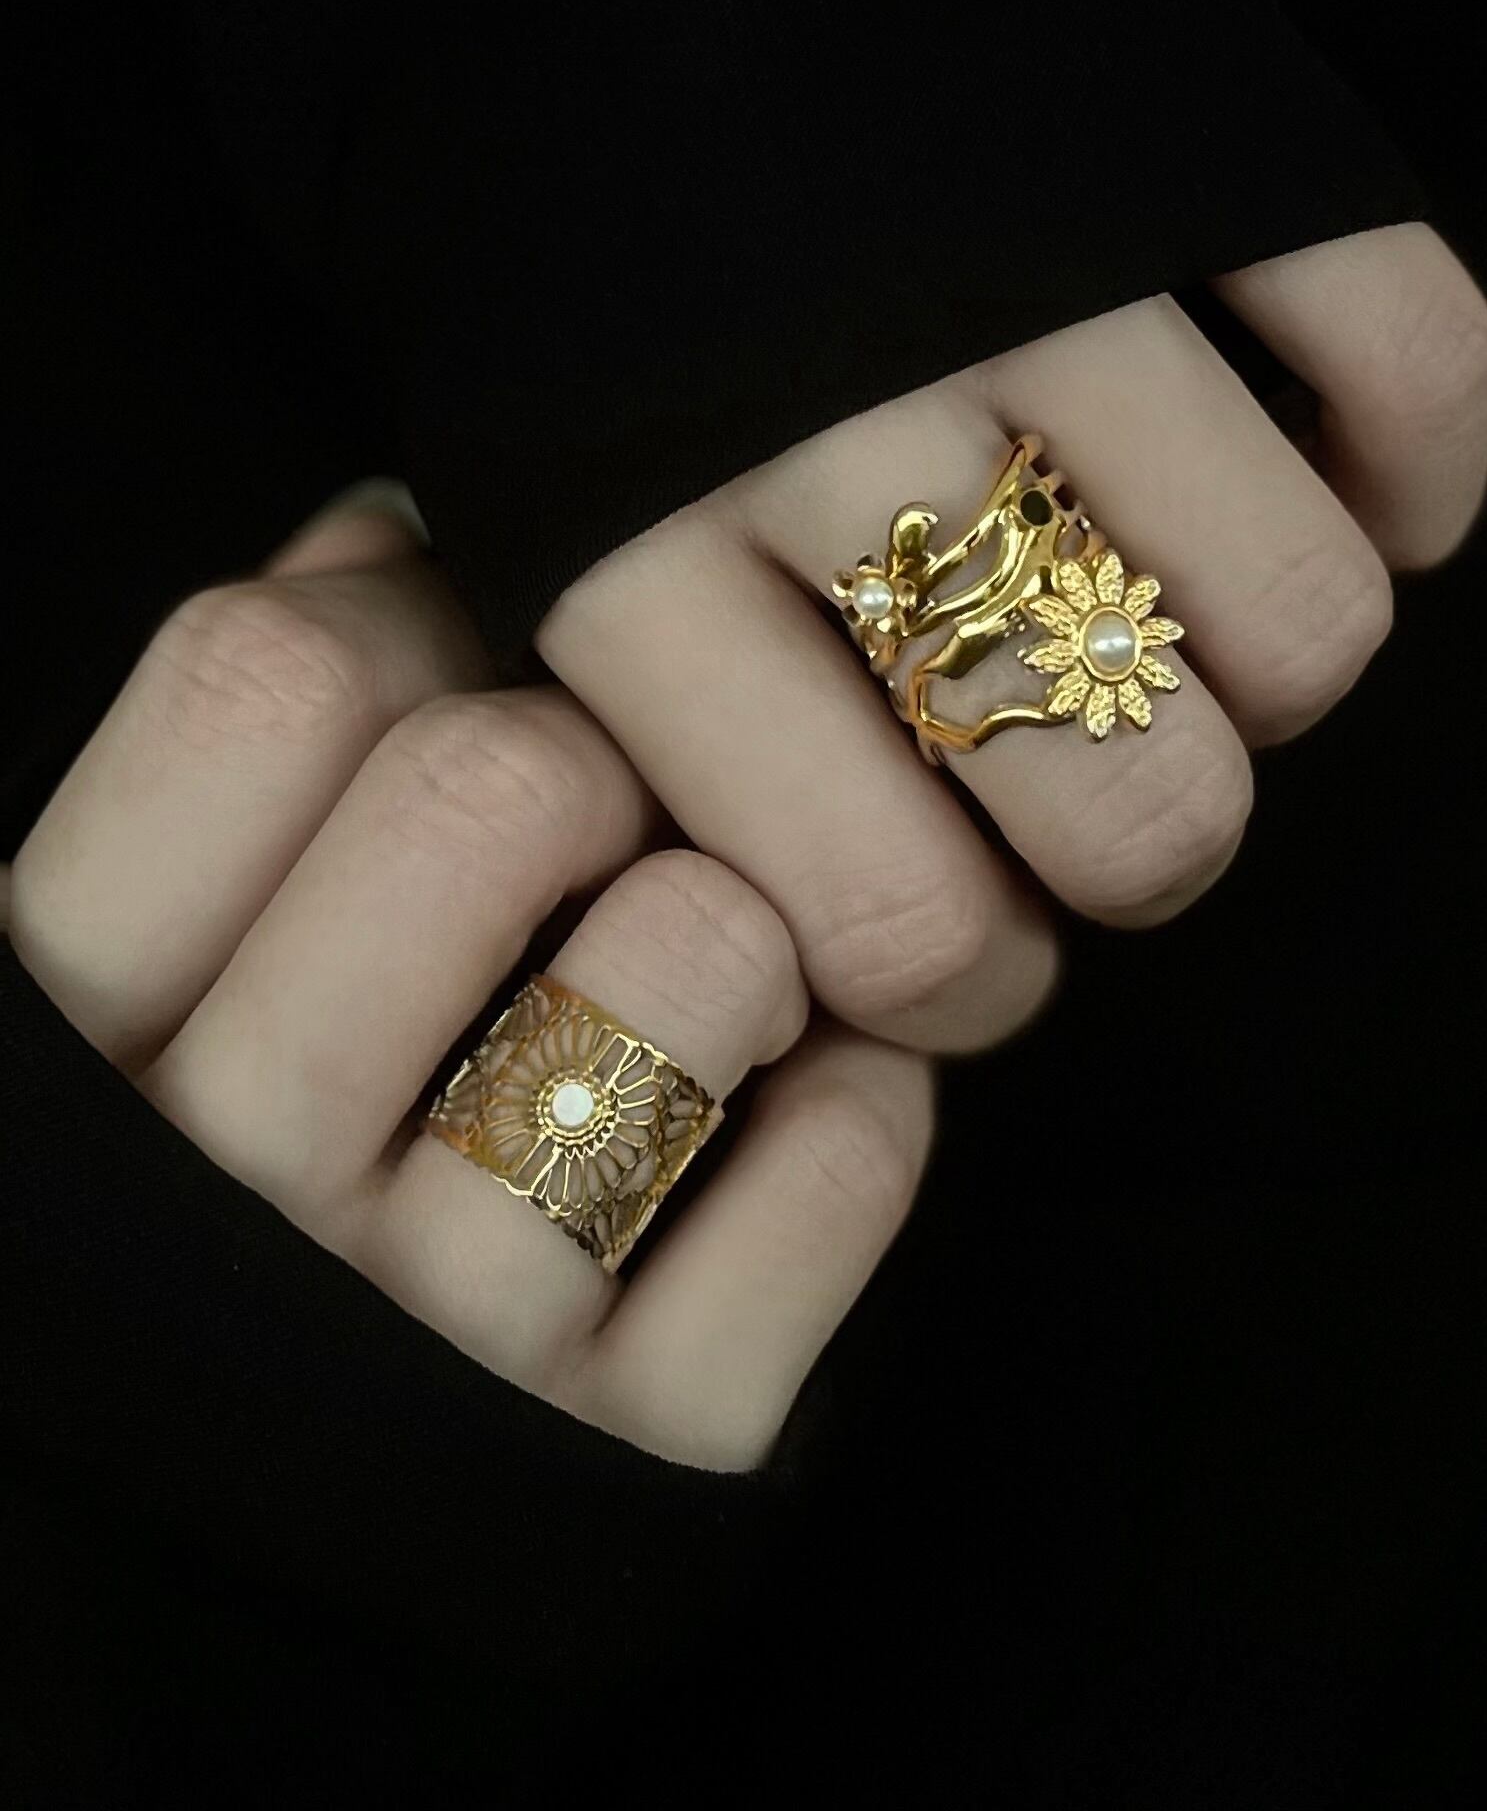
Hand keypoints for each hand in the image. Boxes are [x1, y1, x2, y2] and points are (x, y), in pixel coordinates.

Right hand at [6, 504, 931, 1468]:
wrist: (335, 1497)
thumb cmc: (283, 1148)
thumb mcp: (190, 950)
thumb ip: (262, 749)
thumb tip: (393, 528)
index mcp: (85, 1036)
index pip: (257, 678)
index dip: (402, 620)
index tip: (458, 674)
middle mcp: (232, 1194)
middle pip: (494, 779)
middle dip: (595, 757)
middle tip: (609, 829)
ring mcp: (444, 1336)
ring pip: (702, 942)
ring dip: (741, 927)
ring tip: (704, 990)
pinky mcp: (645, 1442)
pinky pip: (849, 1158)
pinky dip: (862, 1103)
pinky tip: (786, 1120)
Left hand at [537, 223, 1486, 1051]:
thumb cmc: (565, 303)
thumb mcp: (524, 532)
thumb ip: (674, 743)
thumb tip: (918, 935)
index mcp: (627, 547)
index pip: (892, 915)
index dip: (976, 989)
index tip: (979, 953)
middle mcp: (834, 416)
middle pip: (1142, 809)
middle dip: (1153, 856)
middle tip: (1103, 806)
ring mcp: (1031, 265)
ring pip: (1308, 620)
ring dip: (1281, 676)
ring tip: (1193, 634)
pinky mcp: (1183, 131)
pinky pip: (1416, 360)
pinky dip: (1416, 464)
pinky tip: (1345, 493)